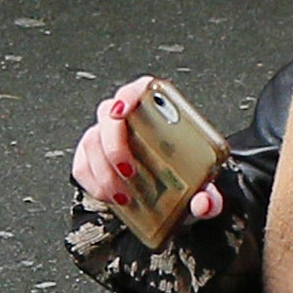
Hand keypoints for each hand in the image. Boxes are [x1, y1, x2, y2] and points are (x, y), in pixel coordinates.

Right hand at [68, 80, 227, 226]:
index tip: (123, 111)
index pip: (139, 89)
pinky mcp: (92, 156)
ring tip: (123, 194)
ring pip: (92, 142)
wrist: (171, 190)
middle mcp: (128, 117)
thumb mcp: (201, 186)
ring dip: (104, 171)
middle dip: (114, 145)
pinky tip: (110, 195)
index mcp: (156, 109)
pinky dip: (93, 182)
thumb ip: (209, 197)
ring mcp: (106, 135)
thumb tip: (202, 203)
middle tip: (130, 170)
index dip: (128, 95)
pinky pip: (82, 164)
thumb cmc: (184, 176)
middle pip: (109, 115)